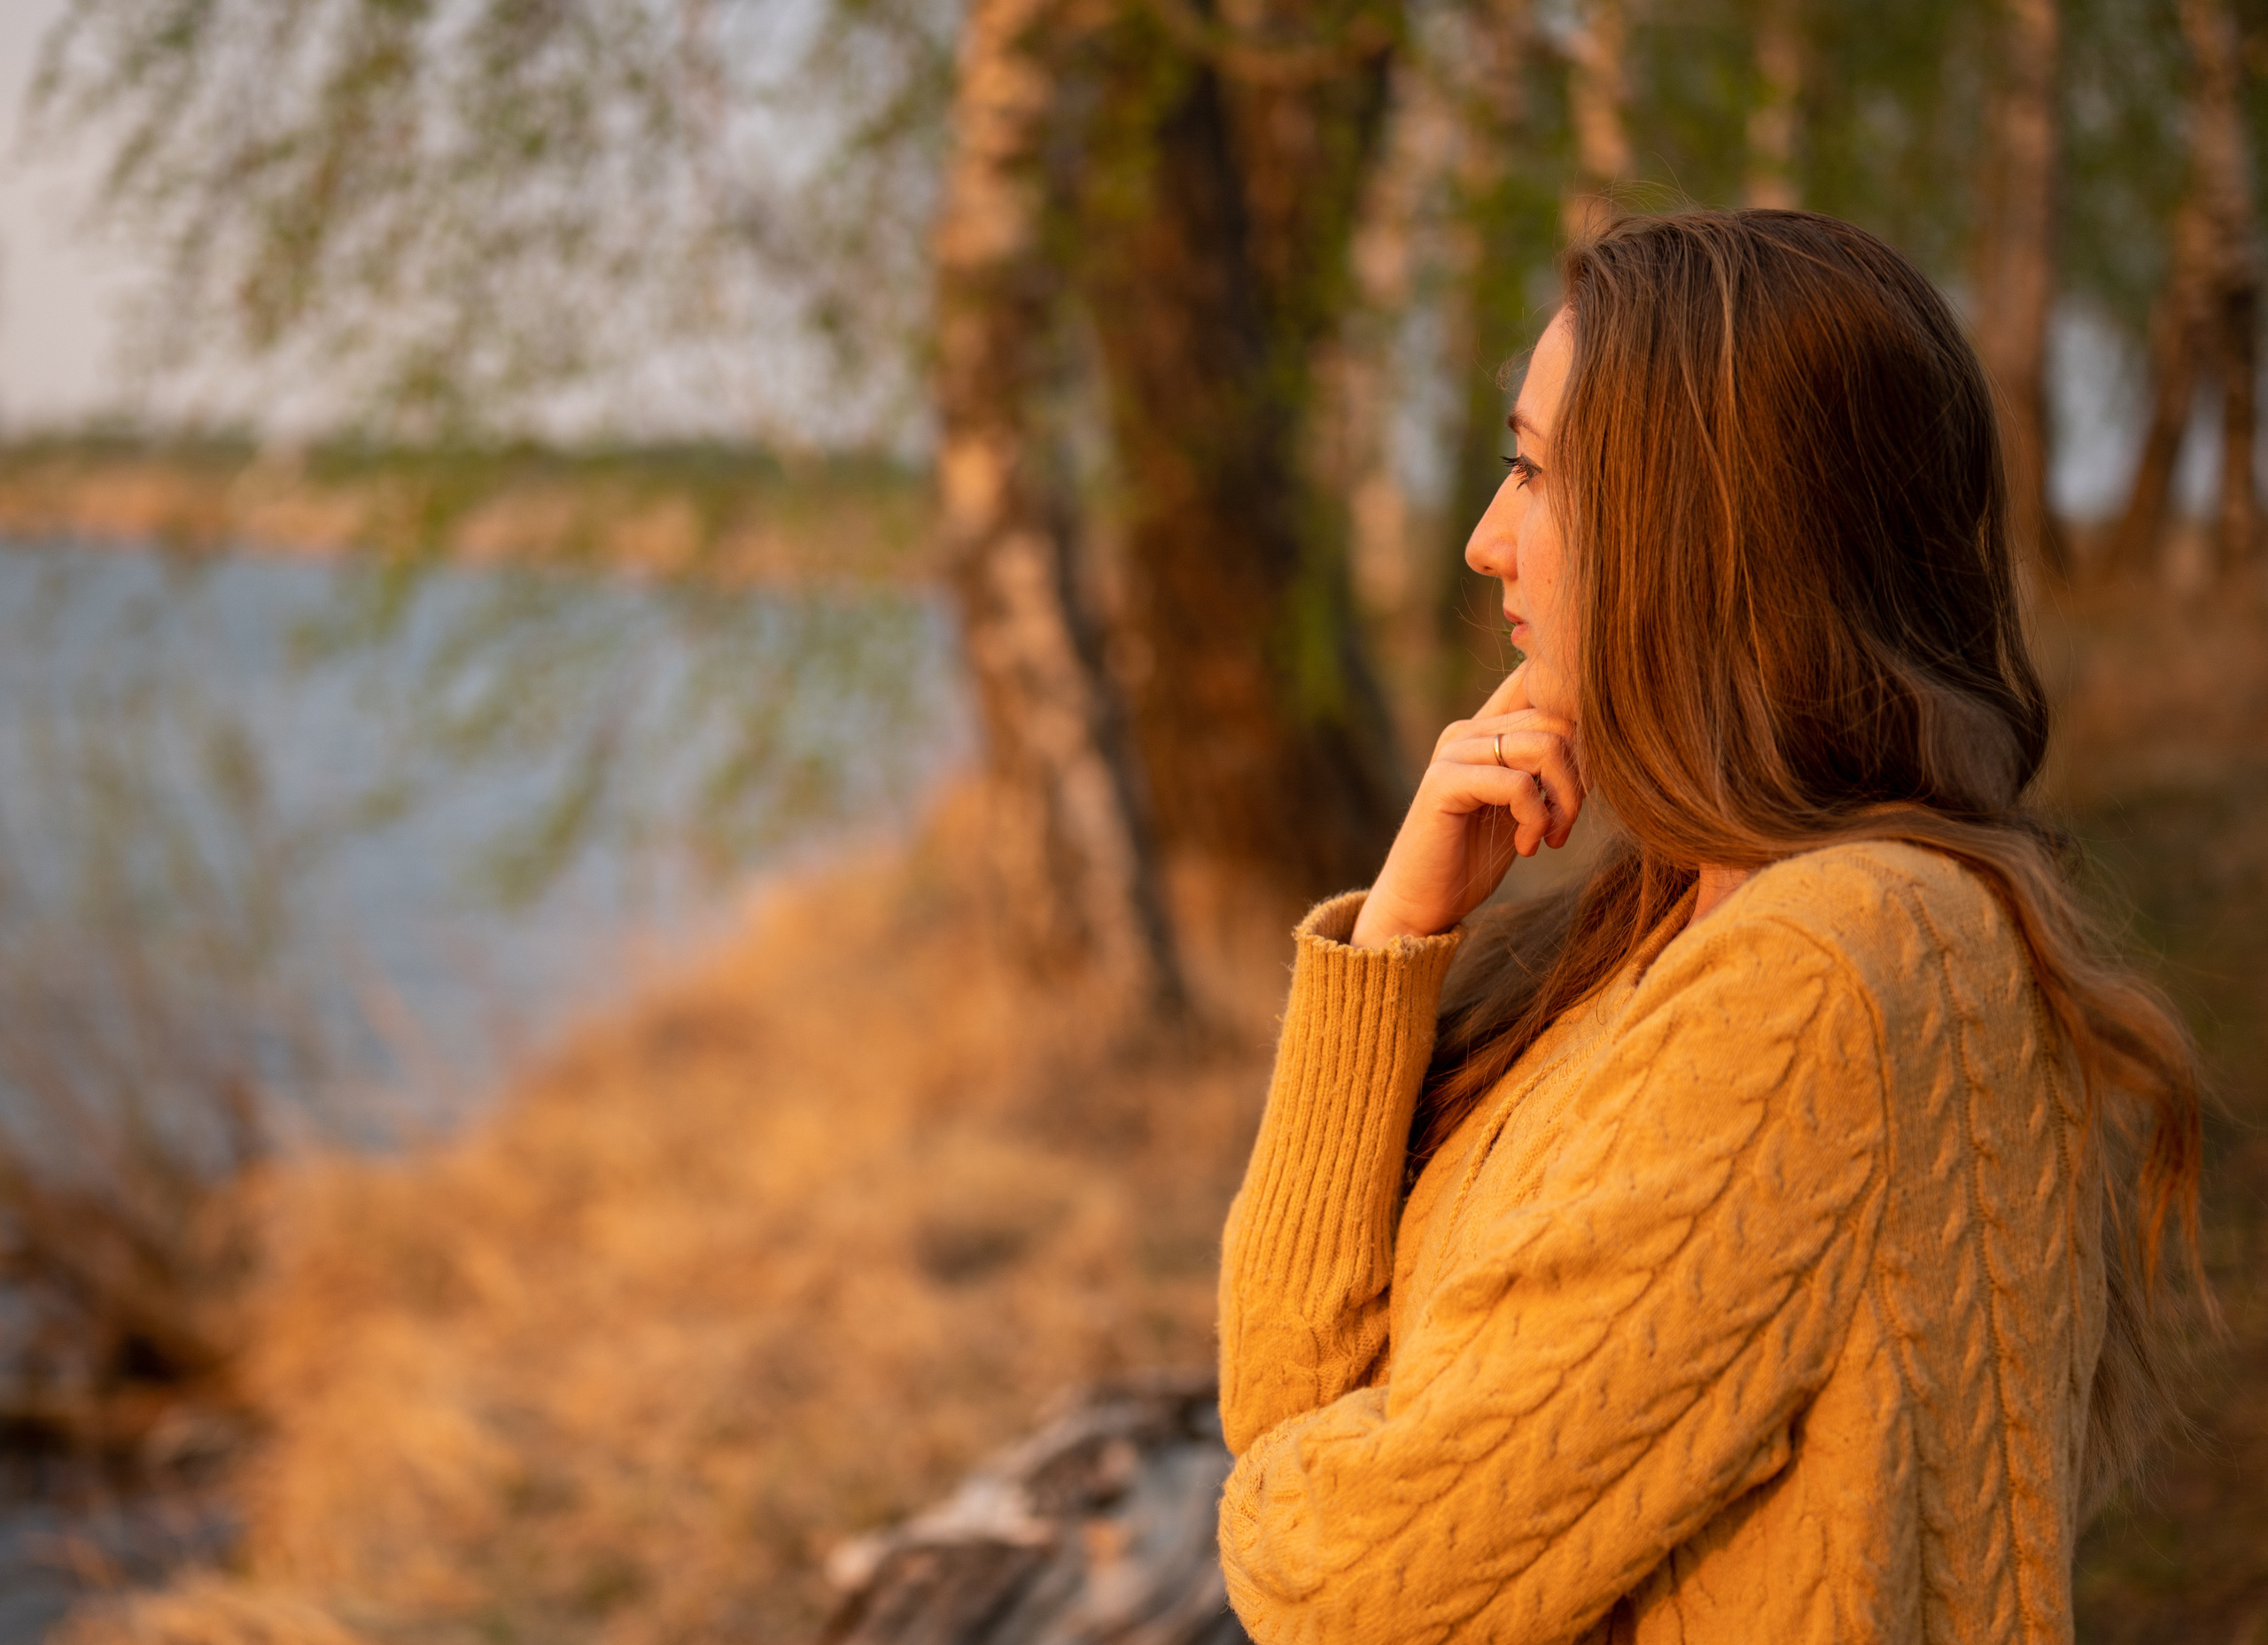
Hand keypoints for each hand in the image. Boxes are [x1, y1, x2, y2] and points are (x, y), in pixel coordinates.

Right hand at [1349, 665, 1584, 946]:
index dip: (1579, 720)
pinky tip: (1527, 846)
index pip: (1538, 682)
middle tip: (1566, 823)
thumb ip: (1545, 767)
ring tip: (1551, 835)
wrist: (1422, 903)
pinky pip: (1518, 784)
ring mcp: (1453, 752)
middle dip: (1580, 775)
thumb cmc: (1474, 856)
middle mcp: (1468, 730)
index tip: (1582, 780)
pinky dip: (1536, 819)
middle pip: (1557, 719)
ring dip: (1563, 800)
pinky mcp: (1444, 782)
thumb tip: (1600, 741)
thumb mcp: (1522, 804)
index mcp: (1485, 728)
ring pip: (1545, 746)